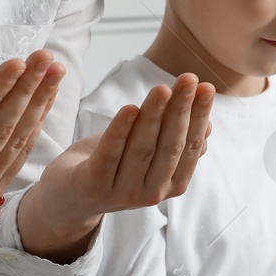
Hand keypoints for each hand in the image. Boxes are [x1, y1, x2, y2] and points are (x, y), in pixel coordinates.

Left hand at [18, 73, 214, 261]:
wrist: (67, 197)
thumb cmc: (113, 167)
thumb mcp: (148, 155)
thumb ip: (175, 143)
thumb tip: (209, 126)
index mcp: (170, 185)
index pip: (189, 147)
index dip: (199, 117)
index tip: (206, 87)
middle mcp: (151, 193)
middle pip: (169, 146)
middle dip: (181, 110)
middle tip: (189, 79)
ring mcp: (122, 192)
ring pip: (142, 148)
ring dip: (154, 115)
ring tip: (162, 88)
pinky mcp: (93, 185)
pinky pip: (109, 154)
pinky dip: (120, 130)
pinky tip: (129, 108)